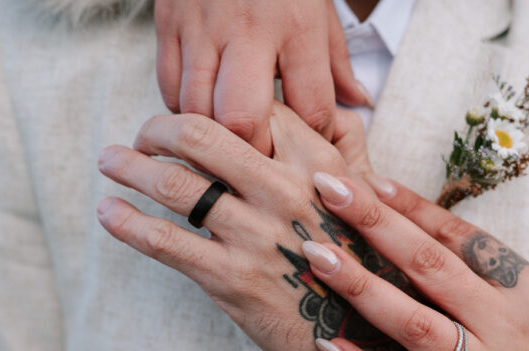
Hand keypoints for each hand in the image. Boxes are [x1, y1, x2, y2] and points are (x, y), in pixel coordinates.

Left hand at [96, 105, 407, 350]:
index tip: (192, 121)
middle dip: (159, 127)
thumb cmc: (356, 261)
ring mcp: (257, 235)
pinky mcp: (232, 279)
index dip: (214, 106)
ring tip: (110, 160)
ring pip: (175, 184)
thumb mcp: (359, 200)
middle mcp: (287, 191)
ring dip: (130, 166)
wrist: (367, 334)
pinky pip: (164, 241)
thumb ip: (327, 156)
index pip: (252, 110)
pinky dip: (126, 222)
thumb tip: (283, 123)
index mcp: (319, 166)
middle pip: (202, 134)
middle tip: (143, 135)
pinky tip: (110, 211)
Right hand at [154, 0, 371, 154]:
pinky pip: (168, 87)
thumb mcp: (319, 9)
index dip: (313, 138)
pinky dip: (184, 107)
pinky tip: (204, 108)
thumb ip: (336, 62)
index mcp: (296, 25)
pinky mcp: (168, 23)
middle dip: (251, 150)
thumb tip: (359, 103)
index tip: (310, 147)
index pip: (310, 106)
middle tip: (261, 158)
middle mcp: (247, 28)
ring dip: (213, 134)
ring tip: (230, 140)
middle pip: (240, 118)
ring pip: (196, 107)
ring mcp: (202, 26)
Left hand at [303, 176, 528, 350]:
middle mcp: (498, 321)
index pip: (456, 235)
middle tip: (329, 192)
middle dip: (376, 225)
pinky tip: (330, 345)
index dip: (408, 205)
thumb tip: (414, 218)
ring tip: (319, 257)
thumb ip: (478, 259)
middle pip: (430, 266)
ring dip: (363, 288)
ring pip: (415, 325)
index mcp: (517, 283)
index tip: (365, 179)